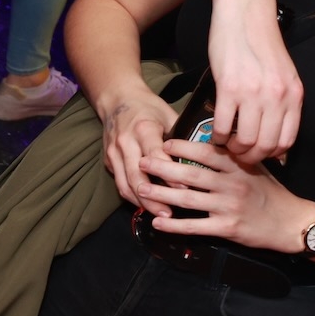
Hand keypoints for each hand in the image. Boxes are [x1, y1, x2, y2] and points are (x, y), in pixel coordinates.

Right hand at [101, 87, 180, 213]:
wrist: (117, 100)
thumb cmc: (149, 107)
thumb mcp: (168, 113)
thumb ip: (182, 135)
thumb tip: (206, 154)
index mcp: (144, 128)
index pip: (155, 155)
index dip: (169, 174)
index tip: (184, 188)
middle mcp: (126, 142)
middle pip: (137, 175)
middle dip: (153, 197)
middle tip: (170, 212)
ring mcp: (114, 153)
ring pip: (125, 184)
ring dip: (142, 203)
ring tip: (161, 215)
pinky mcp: (109, 161)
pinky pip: (120, 183)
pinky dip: (133, 197)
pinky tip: (147, 207)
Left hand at [136, 137, 306, 251]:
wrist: (290, 222)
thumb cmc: (272, 194)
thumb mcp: (257, 169)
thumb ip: (235, 159)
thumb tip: (208, 147)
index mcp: (239, 166)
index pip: (207, 152)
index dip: (183, 148)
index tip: (165, 144)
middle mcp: (232, 184)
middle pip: (191, 174)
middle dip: (163, 168)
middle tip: (143, 163)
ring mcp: (229, 206)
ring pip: (188, 199)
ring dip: (162, 194)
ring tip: (142, 190)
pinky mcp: (227, 227)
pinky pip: (195, 226)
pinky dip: (174, 224)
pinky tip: (159, 222)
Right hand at [206, 0, 302, 163]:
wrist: (246, 14)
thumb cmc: (262, 43)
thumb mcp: (283, 74)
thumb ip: (282, 100)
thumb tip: (274, 130)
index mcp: (294, 94)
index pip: (287, 141)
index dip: (271, 155)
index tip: (260, 155)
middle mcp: (277, 97)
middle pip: (266, 146)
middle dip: (250, 157)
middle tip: (239, 154)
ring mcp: (253, 93)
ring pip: (244, 141)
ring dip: (233, 149)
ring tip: (227, 143)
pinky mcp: (229, 87)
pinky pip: (222, 125)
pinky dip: (217, 135)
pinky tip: (215, 132)